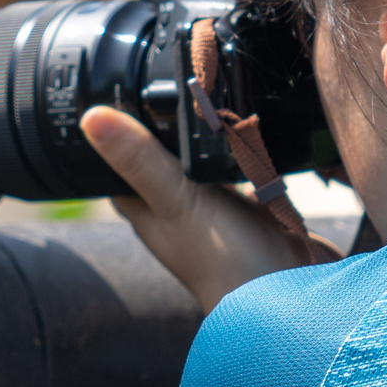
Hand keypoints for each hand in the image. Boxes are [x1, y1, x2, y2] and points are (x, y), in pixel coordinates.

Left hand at [80, 106, 335, 312]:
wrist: (295, 299)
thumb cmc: (228, 264)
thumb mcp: (179, 201)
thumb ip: (141, 160)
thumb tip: (90, 118)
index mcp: (149, 212)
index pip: (117, 167)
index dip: (115, 133)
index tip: (116, 94)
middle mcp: (180, 211)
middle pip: (164, 159)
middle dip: (169, 128)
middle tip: (175, 88)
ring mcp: (219, 213)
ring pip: (207, 164)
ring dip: (211, 140)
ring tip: (217, 101)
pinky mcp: (257, 212)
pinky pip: (248, 173)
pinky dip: (250, 153)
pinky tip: (257, 135)